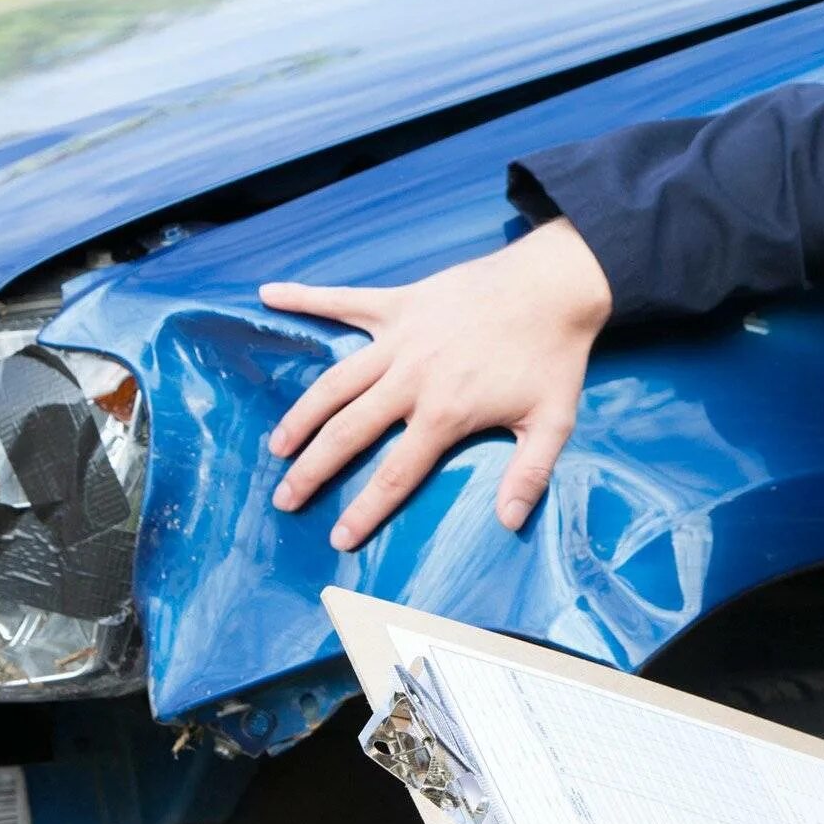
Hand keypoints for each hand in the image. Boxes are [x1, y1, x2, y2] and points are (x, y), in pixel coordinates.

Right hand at [260, 217, 611, 548]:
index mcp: (445, 413)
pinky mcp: (400, 303)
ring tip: (279, 445)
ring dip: (302, 413)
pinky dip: (304, 298)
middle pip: (348, 432)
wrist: (555, 286)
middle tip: (284, 498)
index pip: (395, 474)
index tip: (338, 538)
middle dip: (313, 470)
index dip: (365, 509)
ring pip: (335, 381)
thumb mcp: (552, 422)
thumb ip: (529, 474)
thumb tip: (509, 521)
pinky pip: (343, 301)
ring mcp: (401, 338)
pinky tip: (268, 295)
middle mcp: (412, 378)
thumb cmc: (554, 356)